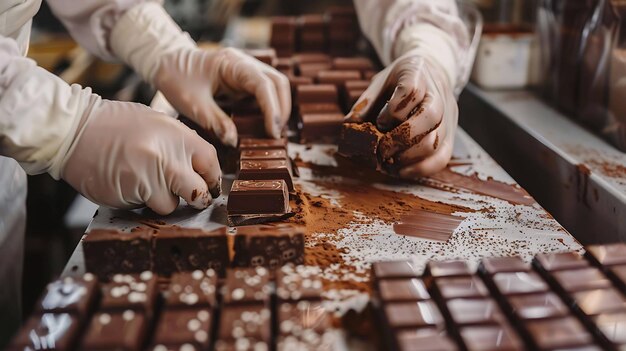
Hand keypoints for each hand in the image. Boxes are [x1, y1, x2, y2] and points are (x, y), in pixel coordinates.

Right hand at [62, 100, 220, 214]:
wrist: (73, 130)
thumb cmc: (115, 125)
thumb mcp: (156, 123)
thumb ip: (179, 144)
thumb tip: (200, 166)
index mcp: (177, 136)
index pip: (210, 163)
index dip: (211, 177)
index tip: (209, 184)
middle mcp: (167, 157)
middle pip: (198, 191)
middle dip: (196, 197)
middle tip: (191, 197)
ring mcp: (149, 177)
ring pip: (171, 205)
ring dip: (162, 200)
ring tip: (145, 183)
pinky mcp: (131, 194)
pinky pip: (146, 207)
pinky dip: (140, 202)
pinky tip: (128, 184)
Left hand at [154, 47, 290, 146]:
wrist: (165, 63)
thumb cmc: (176, 77)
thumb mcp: (192, 103)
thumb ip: (215, 122)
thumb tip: (235, 141)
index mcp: (232, 64)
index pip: (263, 84)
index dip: (272, 109)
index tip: (273, 132)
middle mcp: (244, 64)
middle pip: (278, 83)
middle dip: (282, 109)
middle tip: (276, 135)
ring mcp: (246, 72)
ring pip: (275, 87)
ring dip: (278, 109)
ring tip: (272, 133)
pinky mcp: (244, 82)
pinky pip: (264, 94)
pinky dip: (268, 110)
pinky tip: (262, 127)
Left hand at [346, 51, 457, 177]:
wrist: (431, 72)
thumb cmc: (399, 81)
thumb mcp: (379, 83)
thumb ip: (365, 104)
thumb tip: (348, 128)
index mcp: (418, 73)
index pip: (411, 90)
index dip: (392, 110)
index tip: (379, 121)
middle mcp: (438, 94)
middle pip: (430, 117)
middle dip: (400, 139)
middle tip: (380, 150)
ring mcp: (447, 117)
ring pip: (436, 141)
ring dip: (407, 157)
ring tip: (387, 161)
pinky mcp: (449, 137)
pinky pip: (441, 159)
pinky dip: (419, 169)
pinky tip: (399, 170)